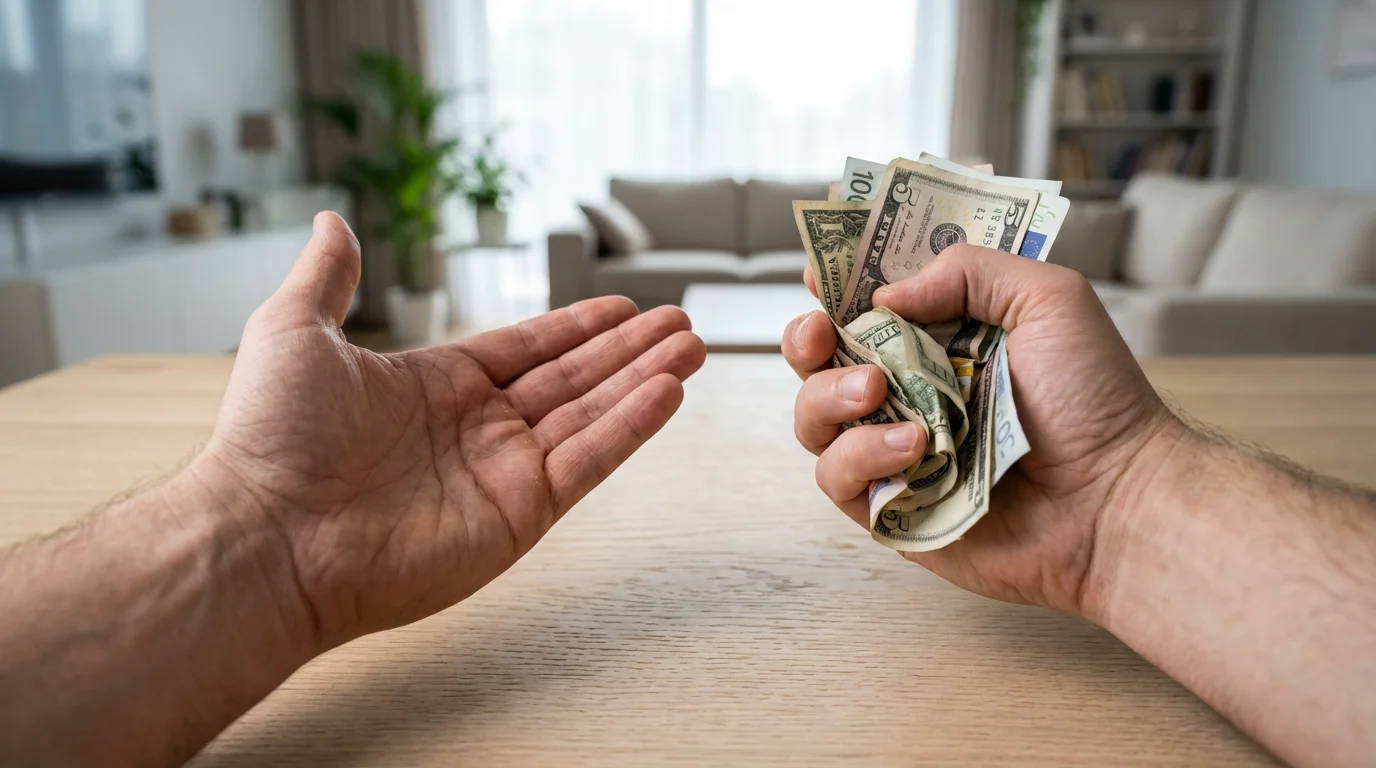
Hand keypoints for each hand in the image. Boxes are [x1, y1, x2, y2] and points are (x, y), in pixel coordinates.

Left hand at [191, 213, 705, 649]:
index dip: (577, 326)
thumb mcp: (294, 330)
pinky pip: (587, 461)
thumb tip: (334, 220)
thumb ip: (329, 277)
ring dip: (644, 380)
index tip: (623, 306)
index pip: (527, 348)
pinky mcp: (518, 514)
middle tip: (680, 322)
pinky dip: (630, 427)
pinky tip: (667, 392)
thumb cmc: (269, 438)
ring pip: (591, 415)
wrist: (266, 536)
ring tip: (692, 348)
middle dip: (628, 348)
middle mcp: (476, 429)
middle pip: (572, 379)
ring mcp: (501, 474)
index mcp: (434, 386)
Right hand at [787, 245, 1181, 618]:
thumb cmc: (1096, 401)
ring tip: (877, 393)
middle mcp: (910, 394)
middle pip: (819, 361)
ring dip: (829, 397)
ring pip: (814, 419)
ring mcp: (895, 452)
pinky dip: (861, 456)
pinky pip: (837, 478)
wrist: (1116, 499)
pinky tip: (914, 449)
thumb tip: (886, 294)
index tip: (819, 277)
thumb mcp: (1048, 300)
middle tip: (823, 333)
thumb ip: (969, 272)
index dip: (834, 288)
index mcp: (942, 340)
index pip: (866, 307)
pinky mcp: (891, 508)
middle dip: (805, 340)